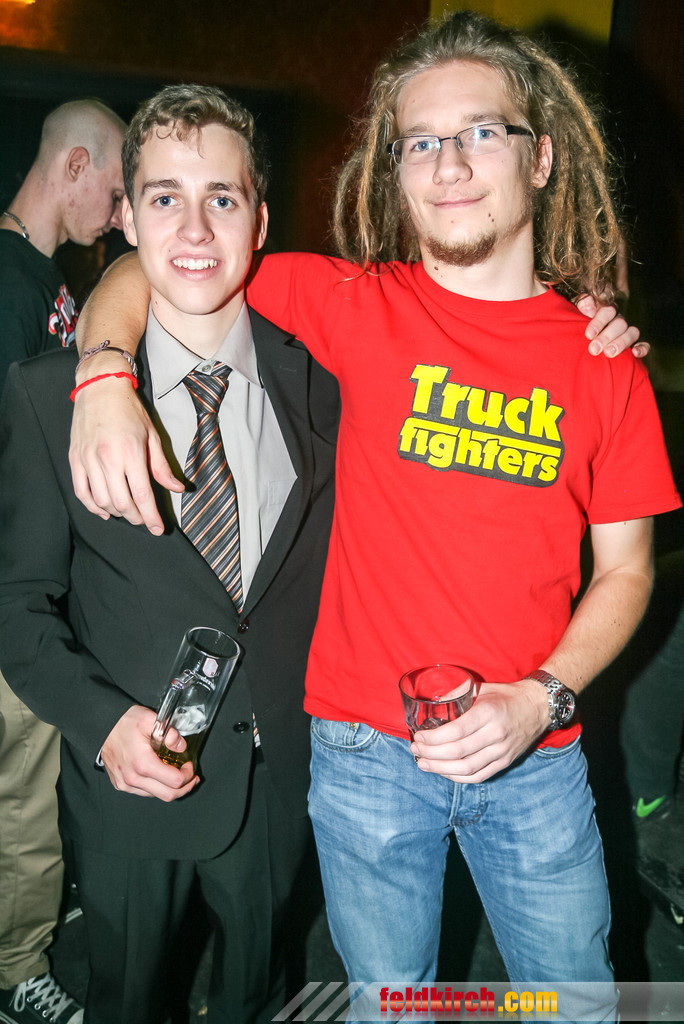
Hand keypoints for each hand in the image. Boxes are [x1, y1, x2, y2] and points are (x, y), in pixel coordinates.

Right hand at [69, 375, 182, 534]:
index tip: (158, 529)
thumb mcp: (152, 435)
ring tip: (128, 513)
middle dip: (136, 518)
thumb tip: (176, 487)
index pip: (142, 495)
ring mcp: (88, 459)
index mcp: (130, 452)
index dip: (150, 516)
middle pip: (122, 502)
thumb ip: (162, 466)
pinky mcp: (75, 459)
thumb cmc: (129, 410)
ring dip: (117, 513)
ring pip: (101, 501)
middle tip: (145, 520)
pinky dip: (93, 507)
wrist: (100, 388)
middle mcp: (107, 458)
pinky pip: (81, 492)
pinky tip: (105, 511)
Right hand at [101, 705, 198, 799]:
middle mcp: (133, 779)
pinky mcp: (120, 784)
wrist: (100, 726)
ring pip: (156, 796)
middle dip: (184, 787)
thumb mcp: (150, 720)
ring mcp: (125, 784)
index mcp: (143, 764)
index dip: (187, 775)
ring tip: (176, 775)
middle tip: (190, 777)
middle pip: (168, 795)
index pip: (174, 782)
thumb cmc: (124, 722)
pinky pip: (143, 793)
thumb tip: (181, 746)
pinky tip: (159, 776)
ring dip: (170, 788)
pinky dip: (156, 787)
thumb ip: (169, 733)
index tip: (189, 765)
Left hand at [410, 679, 548, 783]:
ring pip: (467, 768)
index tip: (418, 737)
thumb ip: (455, 695)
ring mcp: (502, 751)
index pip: (456, 731)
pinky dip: (458, 777)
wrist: (538, 706)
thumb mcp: (480, 688)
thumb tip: (430, 706)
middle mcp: (496, 734)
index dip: (433, 738)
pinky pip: (479, 776)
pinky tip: (443, 772)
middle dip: (431, 754)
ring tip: (423, 764)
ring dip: (440, 769)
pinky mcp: (505, 762)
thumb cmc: (505, 695)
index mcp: (488, 713)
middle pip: (458, 752)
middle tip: (415, 750)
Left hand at [576, 295, 649, 358]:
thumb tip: (587, 305)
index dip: (599, 322)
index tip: (588, 335)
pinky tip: (635, 354)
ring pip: (633, 332)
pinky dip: (642, 348)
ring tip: (609, 353)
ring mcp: (628, 332)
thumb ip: (582, 305)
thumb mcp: (576, 313)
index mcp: (606, 311)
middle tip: (594, 349)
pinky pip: (644, 344)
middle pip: (620, 323)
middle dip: (607, 336)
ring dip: (621, 343)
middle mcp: (619, 320)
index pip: (607, 311)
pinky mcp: (636, 345)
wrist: (587, 342)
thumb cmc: (578, 327)